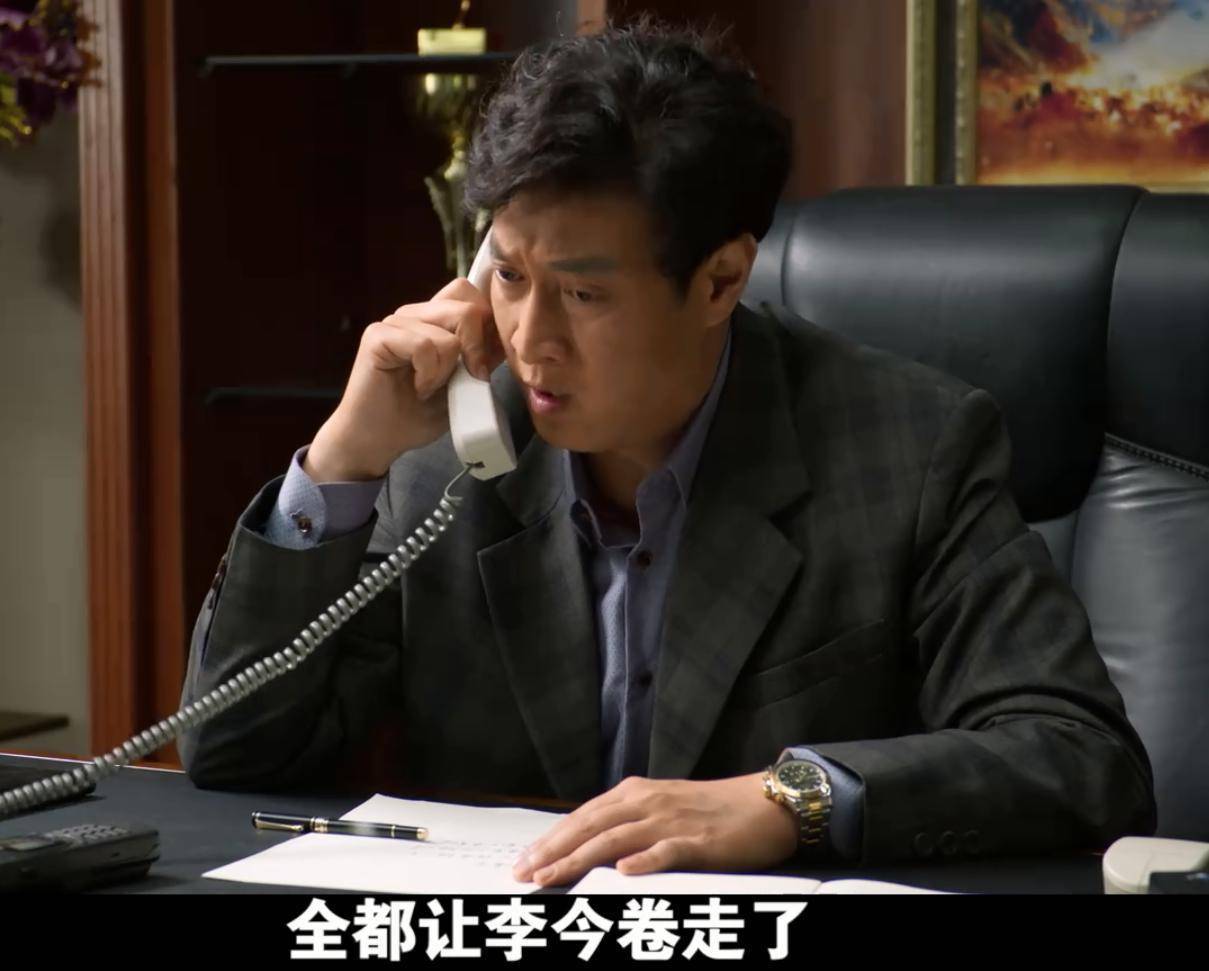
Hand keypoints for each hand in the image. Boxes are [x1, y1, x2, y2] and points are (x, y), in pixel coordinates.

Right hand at [305, 278, 505, 481]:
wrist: (379, 440)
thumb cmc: (418, 414)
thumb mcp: (464, 385)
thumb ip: (482, 358)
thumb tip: (505, 338)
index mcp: (435, 321)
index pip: (469, 295)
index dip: (486, 325)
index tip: (482, 365)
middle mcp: (415, 315)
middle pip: (467, 308)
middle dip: (476, 350)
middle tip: (463, 380)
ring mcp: (395, 322)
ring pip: (450, 332)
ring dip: (448, 370)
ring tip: (429, 388)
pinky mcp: (378, 336)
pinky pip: (425, 345)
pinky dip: (429, 374)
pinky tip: (418, 388)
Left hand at [512, 773, 798, 887]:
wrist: (762, 804)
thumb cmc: (710, 810)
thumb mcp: (661, 809)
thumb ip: (626, 822)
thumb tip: (586, 845)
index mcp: (635, 794)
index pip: (583, 817)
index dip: (551, 839)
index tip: (524, 860)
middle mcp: (647, 803)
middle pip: (590, 827)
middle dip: (553, 851)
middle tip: (524, 873)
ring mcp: (671, 821)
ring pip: (615, 839)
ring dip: (579, 859)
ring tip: (551, 877)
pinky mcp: (697, 840)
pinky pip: (666, 851)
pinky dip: (644, 861)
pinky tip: (623, 873)